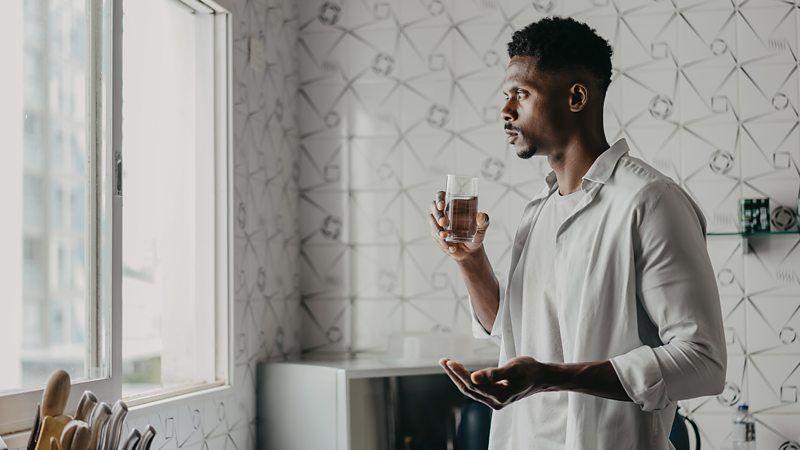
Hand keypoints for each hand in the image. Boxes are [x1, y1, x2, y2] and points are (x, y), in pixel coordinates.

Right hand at [429, 191, 489, 261]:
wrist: (470, 251)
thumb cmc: (476, 235)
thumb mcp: (481, 228)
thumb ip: (483, 221)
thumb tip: (480, 215)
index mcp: (453, 205)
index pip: (441, 196)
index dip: (439, 198)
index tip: (442, 205)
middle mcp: (443, 212)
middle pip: (433, 207)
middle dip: (437, 215)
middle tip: (443, 222)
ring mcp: (438, 223)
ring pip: (432, 222)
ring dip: (437, 229)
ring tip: (445, 236)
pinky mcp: (436, 234)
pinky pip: (435, 236)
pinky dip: (443, 242)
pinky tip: (452, 247)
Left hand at [438, 357, 552, 409]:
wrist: (541, 377)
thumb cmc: (529, 369)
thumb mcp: (514, 367)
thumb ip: (494, 373)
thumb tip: (474, 377)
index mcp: (500, 396)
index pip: (473, 384)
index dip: (459, 373)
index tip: (449, 361)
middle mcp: (495, 402)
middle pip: (468, 388)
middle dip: (454, 374)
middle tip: (442, 360)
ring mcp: (494, 401)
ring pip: (470, 389)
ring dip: (457, 376)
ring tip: (446, 363)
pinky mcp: (493, 397)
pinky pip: (475, 389)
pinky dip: (465, 378)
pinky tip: (458, 370)